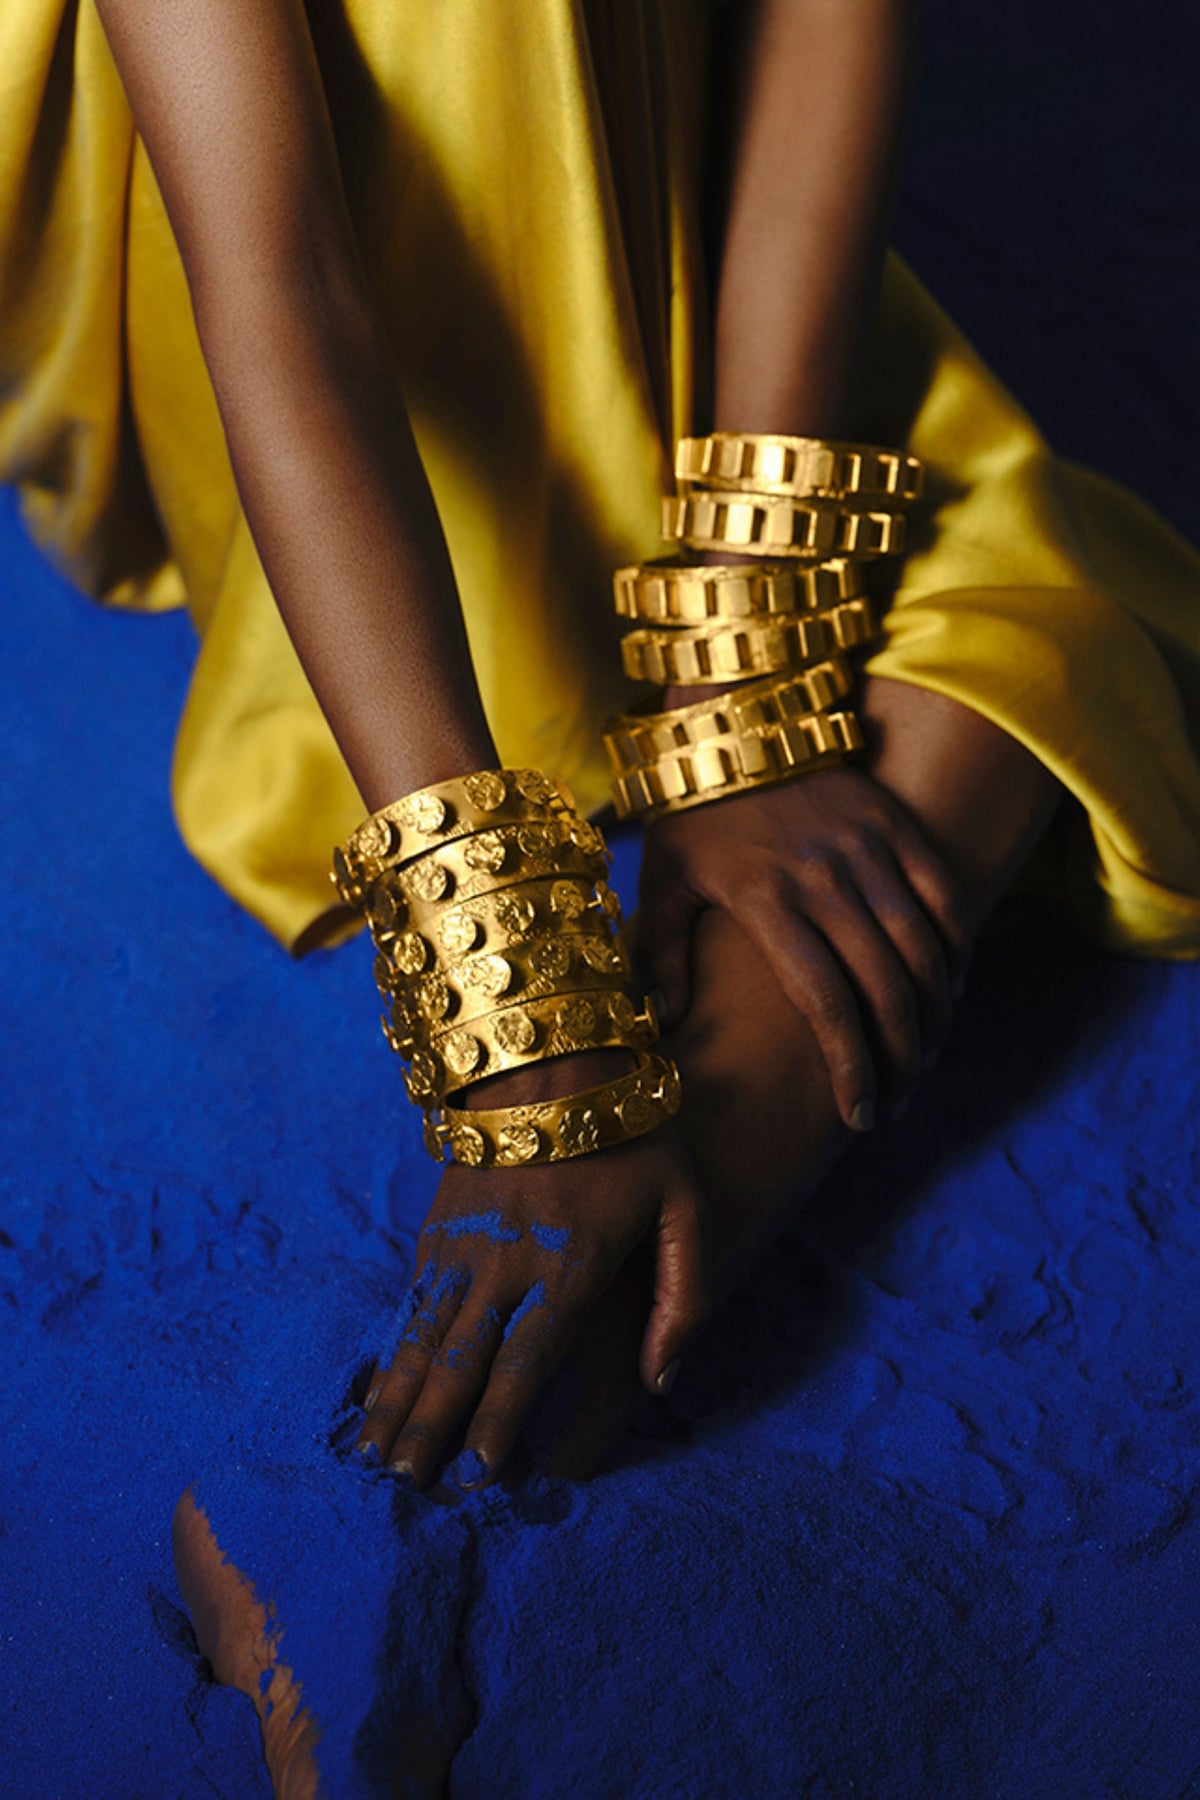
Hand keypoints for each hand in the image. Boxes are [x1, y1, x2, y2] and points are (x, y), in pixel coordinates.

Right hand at [354, 1053, 706, 1488]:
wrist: (557, 1053)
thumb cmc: (635, 1135)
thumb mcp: (686, 1205)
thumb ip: (685, 1296)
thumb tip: (664, 1381)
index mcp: (569, 1264)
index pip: (525, 1362)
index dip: (498, 1424)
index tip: (478, 1480)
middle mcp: (506, 1260)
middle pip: (461, 1361)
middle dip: (432, 1429)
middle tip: (407, 1492)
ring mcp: (463, 1240)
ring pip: (424, 1336)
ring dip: (398, 1400)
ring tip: (374, 1460)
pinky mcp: (439, 1222)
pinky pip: (411, 1302)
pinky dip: (392, 1352)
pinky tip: (377, 1391)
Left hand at [636, 765, 970, 1130]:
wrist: (733, 719)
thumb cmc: (691, 810)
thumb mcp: (662, 882)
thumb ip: (663, 955)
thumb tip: (664, 1022)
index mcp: (767, 901)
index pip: (825, 1003)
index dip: (850, 1066)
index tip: (859, 1111)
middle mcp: (825, 878)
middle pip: (885, 988)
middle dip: (900, 1057)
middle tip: (895, 1099)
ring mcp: (867, 848)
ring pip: (924, 949)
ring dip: (935, 1015)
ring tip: (924, 1057)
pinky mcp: (894, 824)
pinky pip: (942, 896)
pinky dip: (955, 949)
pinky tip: (949, 990)